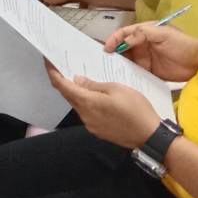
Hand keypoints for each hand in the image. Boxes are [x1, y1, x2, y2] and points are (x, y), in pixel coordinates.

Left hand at [45, 63, 162, 148]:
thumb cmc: (135, 109)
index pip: (62, 86)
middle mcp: (84, 116)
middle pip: (68, 96)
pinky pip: (87, 113)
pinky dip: (86, 102)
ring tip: (80, 79)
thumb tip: (77, 80)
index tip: (48, 61)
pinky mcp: (99, 131)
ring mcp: (91, 126)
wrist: (150, 136)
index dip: (53, 72)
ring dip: (76, 92)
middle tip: (64, 66)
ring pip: (78, 105)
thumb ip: (93, 85)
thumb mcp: (116, 89)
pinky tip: (94, 96)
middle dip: (64, 81)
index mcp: (86, 103)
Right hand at [104, 22, 197, 82]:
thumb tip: (125, 40)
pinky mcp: (149, 71)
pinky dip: (127, 75)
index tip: (107, 49)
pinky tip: (122, 80)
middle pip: (122, 48)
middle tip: (103, 62)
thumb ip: (143, 34)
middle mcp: (142, 45)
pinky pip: (135, 72)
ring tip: (109, 72)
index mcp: (144, 33)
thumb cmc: (183, 44)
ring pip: (127, 60)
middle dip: (113, 53)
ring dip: (119, 64)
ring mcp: (145, 58)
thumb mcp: (164, 34)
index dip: (114, 39)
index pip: (124, 33)